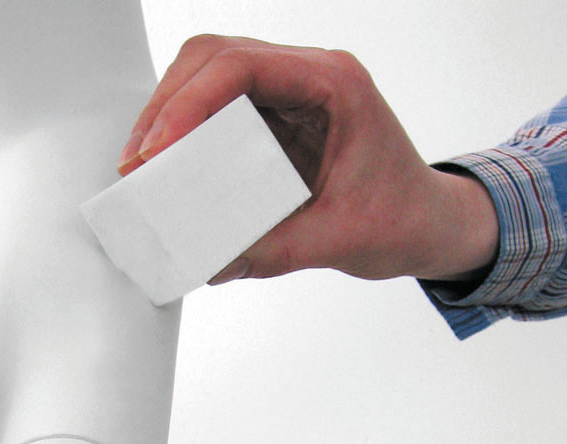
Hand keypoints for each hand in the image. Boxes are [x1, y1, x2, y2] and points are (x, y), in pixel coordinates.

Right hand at [116, 34, 498, 283]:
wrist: (428, 222)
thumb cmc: (402, 218)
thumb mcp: (339, 240)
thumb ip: (274, 251)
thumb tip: (210, 263)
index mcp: (333, 85)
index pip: (242, 68)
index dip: (189, 104)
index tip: (158, 152)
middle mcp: (308, 76)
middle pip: (215, 58)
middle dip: (166, 106)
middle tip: (138, 163)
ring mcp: (290, 93)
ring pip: (210, 75)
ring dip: (170, 115)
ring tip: (143, 166)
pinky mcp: (276, 119)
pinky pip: (220, 109)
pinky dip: (188, 134)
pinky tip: (169, 166)